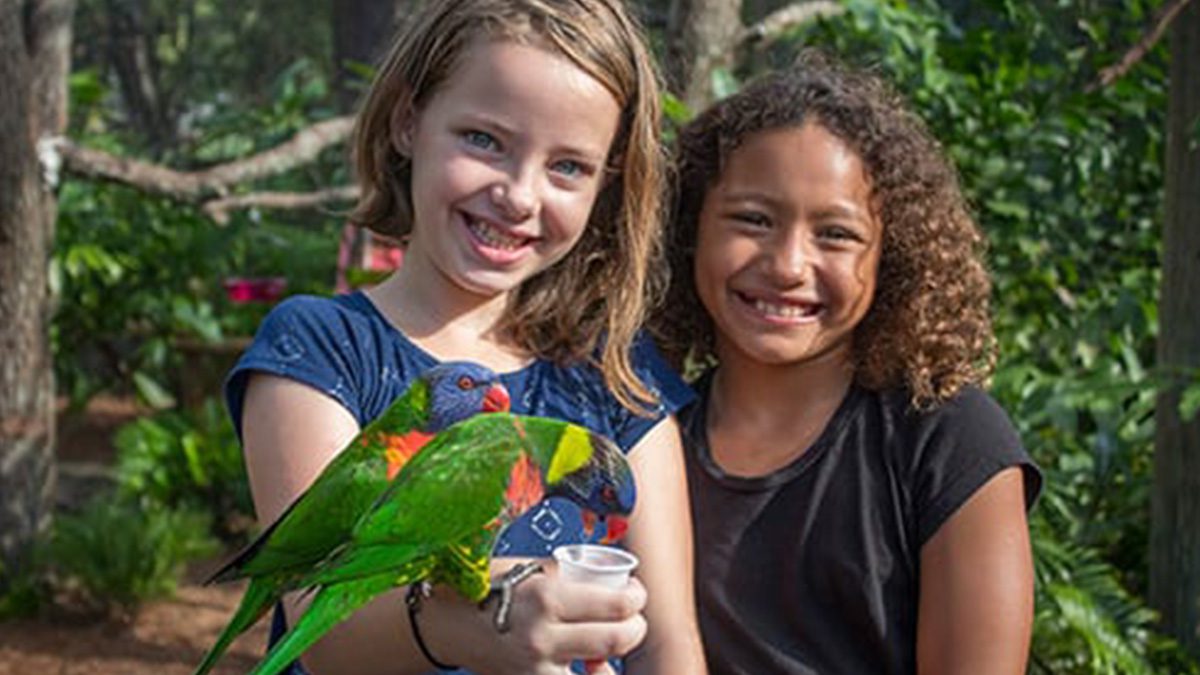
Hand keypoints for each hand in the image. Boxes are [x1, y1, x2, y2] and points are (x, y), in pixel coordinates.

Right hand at [421, 560, 647, 674]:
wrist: (443, 623)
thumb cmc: (485, 588)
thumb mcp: (527, 569)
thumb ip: (566, 575)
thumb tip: (606, 574)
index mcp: (546, 596)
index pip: (617, 603)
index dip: (636, 598)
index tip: (634, 592)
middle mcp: (543, 635)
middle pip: (617, 639)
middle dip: (635, 628)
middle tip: (632, 619)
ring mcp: (536, 668)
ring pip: (601, 673)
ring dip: (612, 659)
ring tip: (609, 644)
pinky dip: (587, 674)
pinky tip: (586, 665)